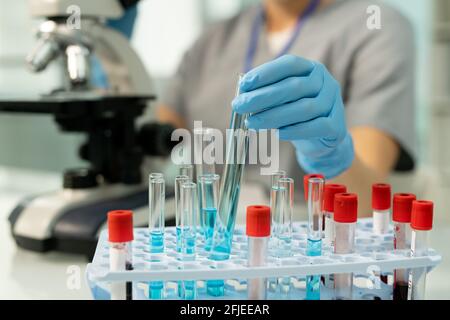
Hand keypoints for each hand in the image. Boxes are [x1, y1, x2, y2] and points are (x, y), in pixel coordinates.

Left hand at [232, 55, 353, 177]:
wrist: (322, 138)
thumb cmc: (296, 114)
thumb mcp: (283, 100)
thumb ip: (267, 94)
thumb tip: (243, 95)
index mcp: (312, 69)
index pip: (289, 64)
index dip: (266, 73)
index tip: (244, 84)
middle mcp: (326, 82)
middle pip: (294, 87)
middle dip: (262, 96)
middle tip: (239, 105)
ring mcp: (333, 104)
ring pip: (304, 108)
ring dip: (273, 116)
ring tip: (251, 123)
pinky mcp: (336, 127)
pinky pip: (316, 127)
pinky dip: (295, 130)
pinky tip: (277, 134)